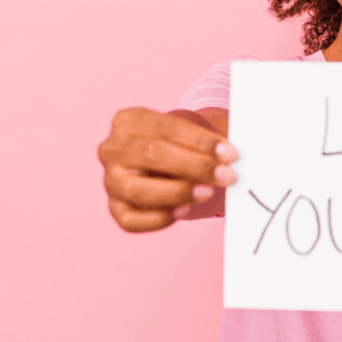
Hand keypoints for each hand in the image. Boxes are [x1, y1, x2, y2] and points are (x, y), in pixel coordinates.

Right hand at [97, 107, 238, 232]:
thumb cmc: (177, 146)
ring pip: (137, 190)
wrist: (159, 164)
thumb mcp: (186, 134)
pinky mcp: (115, 208)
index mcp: (127, 121)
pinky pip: (132, 220)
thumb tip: (231, 155)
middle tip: (226, 174)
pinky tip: (185, 210)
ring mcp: (110, 180)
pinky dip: (160, 218)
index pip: (166, 127)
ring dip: (178, 192)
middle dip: (194, 165)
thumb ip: (205, 142)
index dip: (200, 141)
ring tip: (207, 192)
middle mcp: (111, 149)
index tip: (230, 153)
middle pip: (151, 154)